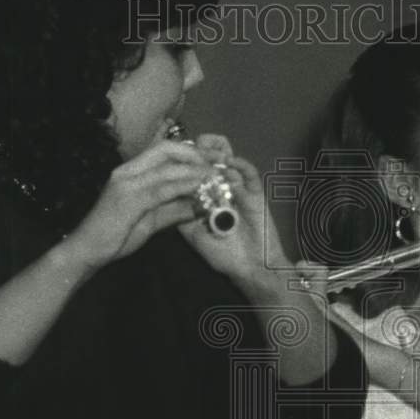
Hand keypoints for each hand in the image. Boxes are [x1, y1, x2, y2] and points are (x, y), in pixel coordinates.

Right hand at [63, 139, 216, 270]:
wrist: (88, 250)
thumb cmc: (116, 235)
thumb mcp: (150, 220)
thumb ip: (172, 210)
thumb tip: (198, 205)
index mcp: (130, 172)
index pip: (162, 150)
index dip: (189, 151)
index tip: (211, 159)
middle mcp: (127, 171)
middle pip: (165, 149)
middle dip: (194, 154)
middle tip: (217, 164)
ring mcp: (127, 183)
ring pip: (167, 168)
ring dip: (194, 171)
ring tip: (215, 176)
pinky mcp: (129, 200)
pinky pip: (162, 189)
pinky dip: (183, 187)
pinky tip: (199, 189)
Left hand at [175, 135, 289, 287]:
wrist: (252, 267)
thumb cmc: (223, 254)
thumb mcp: (193, 235)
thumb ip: (180, 214)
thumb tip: (164, 193)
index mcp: (202, 196)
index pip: (191, 169)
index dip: (183, 160)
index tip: (173, 157)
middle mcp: (218, 188)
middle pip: (209, 157)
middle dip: (199, 151)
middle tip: (192, 151)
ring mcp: (237, 188)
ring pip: (228, 159)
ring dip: (218, 154)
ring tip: (210, 156)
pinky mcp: (255, 193)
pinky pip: (250, 174)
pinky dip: (240, 165)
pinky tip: (231, 164)